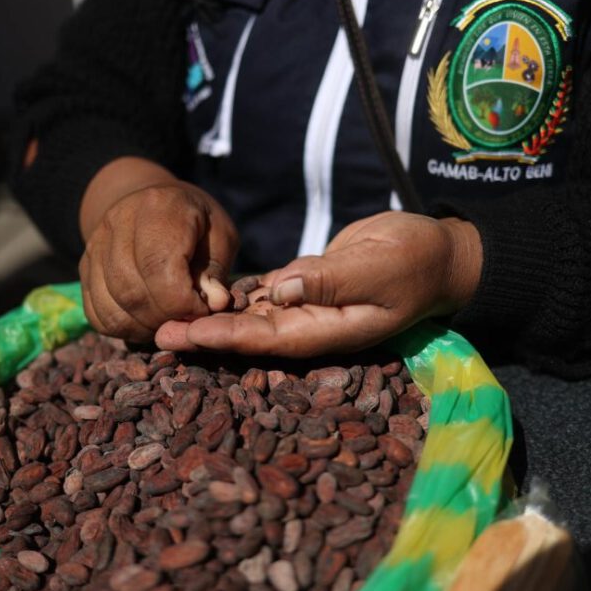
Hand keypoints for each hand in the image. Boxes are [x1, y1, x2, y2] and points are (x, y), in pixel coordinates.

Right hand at [79, 158, 237, 342]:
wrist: (155, 203)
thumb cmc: (197, 223)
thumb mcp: (221, 236)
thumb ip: (216, 271)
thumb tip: (213, 304)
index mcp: (159, 207)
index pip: (158, 267)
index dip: (180, 301)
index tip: (200, 310)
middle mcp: (118, 221)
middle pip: (131, 290)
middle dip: (163, 318)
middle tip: (185, 320)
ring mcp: (95, 244)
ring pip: (111, 306)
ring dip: (143, 327)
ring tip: (168, 322)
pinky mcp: (84, 266)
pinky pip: (96, 312)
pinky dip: (122, 328)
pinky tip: (146, 322)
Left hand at [156, 212, 480, 355]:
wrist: (434, 252)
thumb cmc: (415, 260)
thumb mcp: (380, 266)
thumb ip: (332, 279)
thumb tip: (282, 288)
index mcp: (330, 330)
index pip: (269, 339)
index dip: (226, 338)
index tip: (188, 336)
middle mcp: (312, 325)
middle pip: (250, 335)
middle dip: (204, 335)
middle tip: (156, 335)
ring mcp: (308, 306)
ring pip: (251, 317)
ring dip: (211, 317)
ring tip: (166, 317)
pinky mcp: (306, 285)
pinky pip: (264, 295)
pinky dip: (234, 296)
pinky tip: (200, 293)